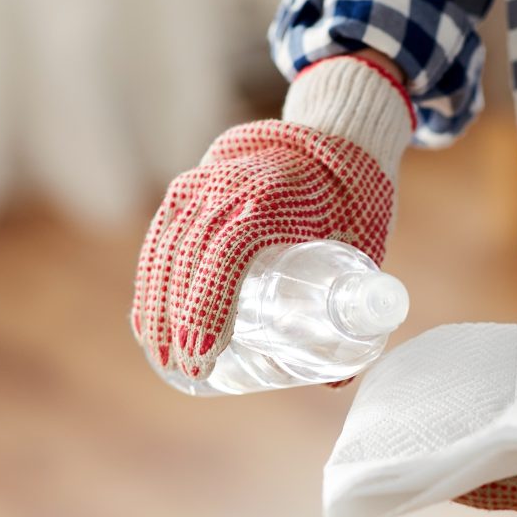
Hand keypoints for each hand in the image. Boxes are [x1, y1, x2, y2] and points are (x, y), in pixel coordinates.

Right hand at [131, 56, 412, 379]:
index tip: (204, 352)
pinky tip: (149, 318)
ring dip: (158, 306)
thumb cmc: (355, 198)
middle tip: (188, 369)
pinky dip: (153, 281)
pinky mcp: (188, 190)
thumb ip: (354, 306)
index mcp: (271, 198)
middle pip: (187, 258)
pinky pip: (162, 240)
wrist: (332, 135)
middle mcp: (226, 187)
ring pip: (166, 250)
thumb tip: (336, 381)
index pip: (227, 254)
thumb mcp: (368, 243)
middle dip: (179, 320)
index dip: (209, 305)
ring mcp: (201, 185)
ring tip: (163, 356)